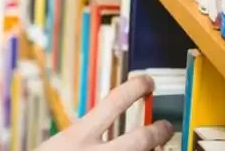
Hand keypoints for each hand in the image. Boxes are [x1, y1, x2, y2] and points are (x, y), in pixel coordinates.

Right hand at [36, 77, 173, 150]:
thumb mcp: (58, 145)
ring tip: (159, 148)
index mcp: (78, 136)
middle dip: (158, 131)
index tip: (148, 82)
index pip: (114, 103)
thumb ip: (82, 136)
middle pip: (140, 139)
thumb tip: (104, 125)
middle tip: (166, 126)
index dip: (135, 88)